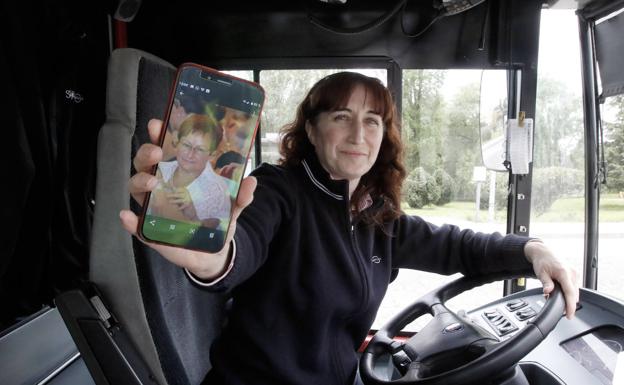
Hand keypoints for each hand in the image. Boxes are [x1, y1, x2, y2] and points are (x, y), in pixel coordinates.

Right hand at [119, 118, 256, 279]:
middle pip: (144, 163)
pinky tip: (128, 216)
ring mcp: (153, 207)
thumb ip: (241, 196)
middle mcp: (162, 186)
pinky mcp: (150, 230)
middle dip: (147, 153)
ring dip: (139, 180)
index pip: (165, 149)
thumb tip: (251, 182)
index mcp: (179, 174)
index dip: (158, 135)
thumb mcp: (232, 207)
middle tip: (158, 152)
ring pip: (136, 188)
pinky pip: (134, 225)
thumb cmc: (217, 221)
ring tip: (152, 181)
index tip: (158, 124)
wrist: (213, 252)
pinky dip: (129, 220)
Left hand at [524, 240, 578, 318]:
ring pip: (575, 292)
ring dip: (567, 297)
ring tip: (553, 295)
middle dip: (567, 303)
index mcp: (564, 272)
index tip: (570, 315)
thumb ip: (546, 283)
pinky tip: (559, 291)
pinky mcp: (575, 274)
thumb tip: (548, 292)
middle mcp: (572, 273)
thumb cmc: (542, 261)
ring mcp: (575, 273)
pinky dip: (568, 292)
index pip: (570, 293)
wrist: (543, 252)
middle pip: (574, 295)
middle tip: (554, 304)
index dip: (571, 306)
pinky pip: (574, 287)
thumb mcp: (541, 273)